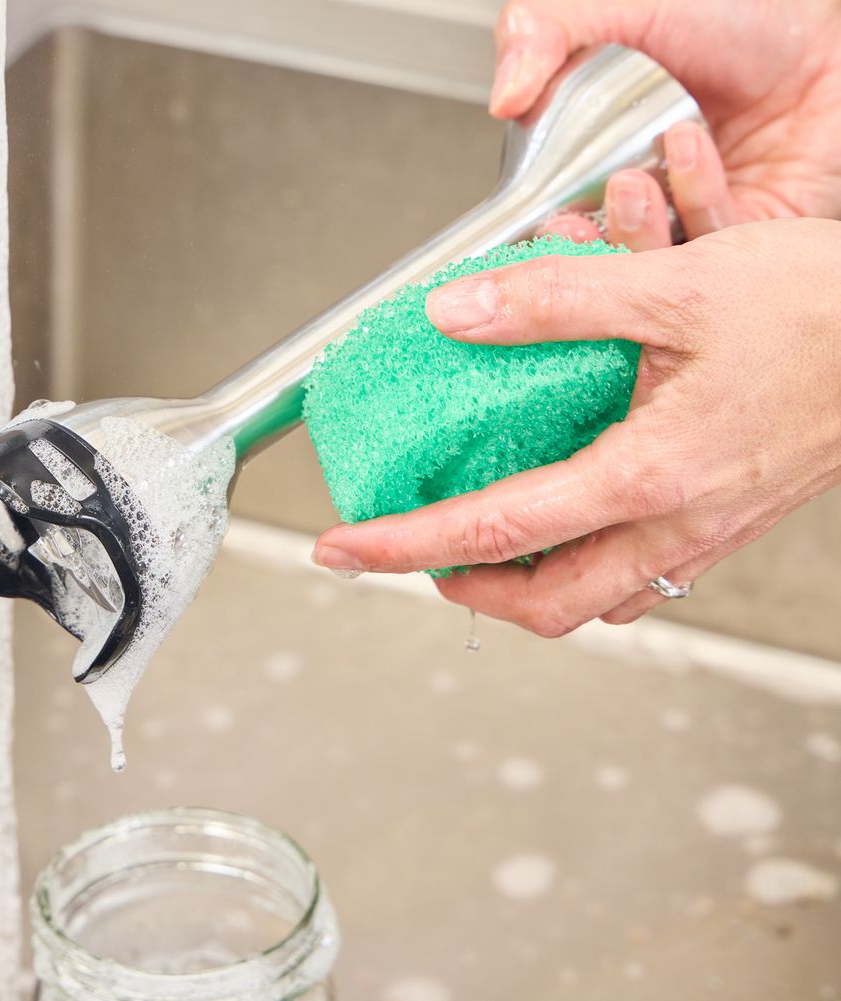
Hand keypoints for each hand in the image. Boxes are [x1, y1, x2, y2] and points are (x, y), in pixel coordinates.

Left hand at [310, 219, 840, 635]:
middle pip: (544, 606)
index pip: (492, 534)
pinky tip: (569, 515)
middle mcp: (676, 524)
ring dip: (526, 584)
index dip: (401, 547)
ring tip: (476, 543)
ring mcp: (709, 532)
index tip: (341, 549)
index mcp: (648, 476)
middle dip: (461, 590)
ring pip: (597, 598)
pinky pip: (643, 572)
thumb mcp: (675, 286)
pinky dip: (585, 561)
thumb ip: (553, 302)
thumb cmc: (826, 310)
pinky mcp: (732, 518)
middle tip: (408, 556)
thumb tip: (454, 312)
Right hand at [490, 0, 840, 249]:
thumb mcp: (621, 9)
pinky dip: (696, 200)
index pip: (542, 213)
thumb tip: (503, 97)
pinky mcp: (741, 237)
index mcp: (588, 157)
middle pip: (589, 250)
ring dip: (634, 226)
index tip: (533, 222)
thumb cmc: (738, 16)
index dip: (533, 227)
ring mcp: (687, 221)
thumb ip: (544, 33)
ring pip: (643, 262)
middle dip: (578, 245)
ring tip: (633, 179)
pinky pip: (708, 246)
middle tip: (572, 224)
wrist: (824, 35)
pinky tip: (692, 150)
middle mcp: (635, 196)